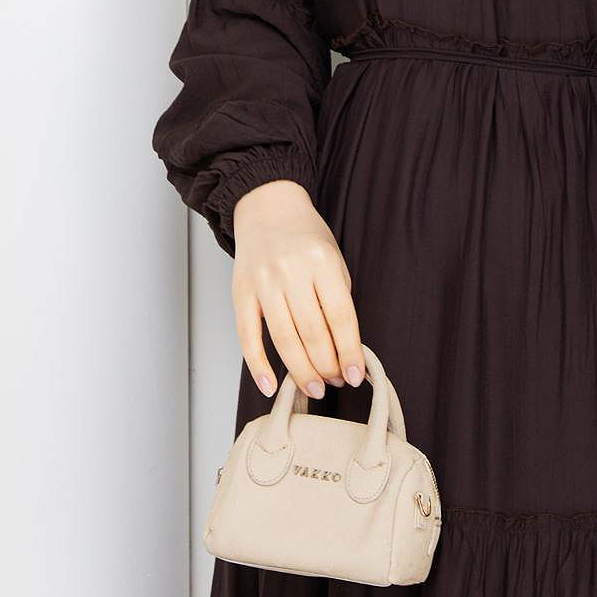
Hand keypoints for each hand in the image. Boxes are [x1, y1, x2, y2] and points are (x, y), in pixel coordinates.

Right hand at [230, 179, 364, 402]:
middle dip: (327, 366)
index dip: (350, 351)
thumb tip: (345, 348)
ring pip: (283, 340)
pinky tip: (270, 386)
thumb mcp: (334, 258)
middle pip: (312, 333)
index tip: (356, 375)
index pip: (340, 316)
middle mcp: (291, 271)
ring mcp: (263, 283)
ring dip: (301, 372)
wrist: (268, 208)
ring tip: (316, 388)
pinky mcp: (240, 293)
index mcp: (321, 261)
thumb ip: (337, 298)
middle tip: (336, 382)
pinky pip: (248, 337)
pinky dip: (258, 366)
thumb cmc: (305, 237)